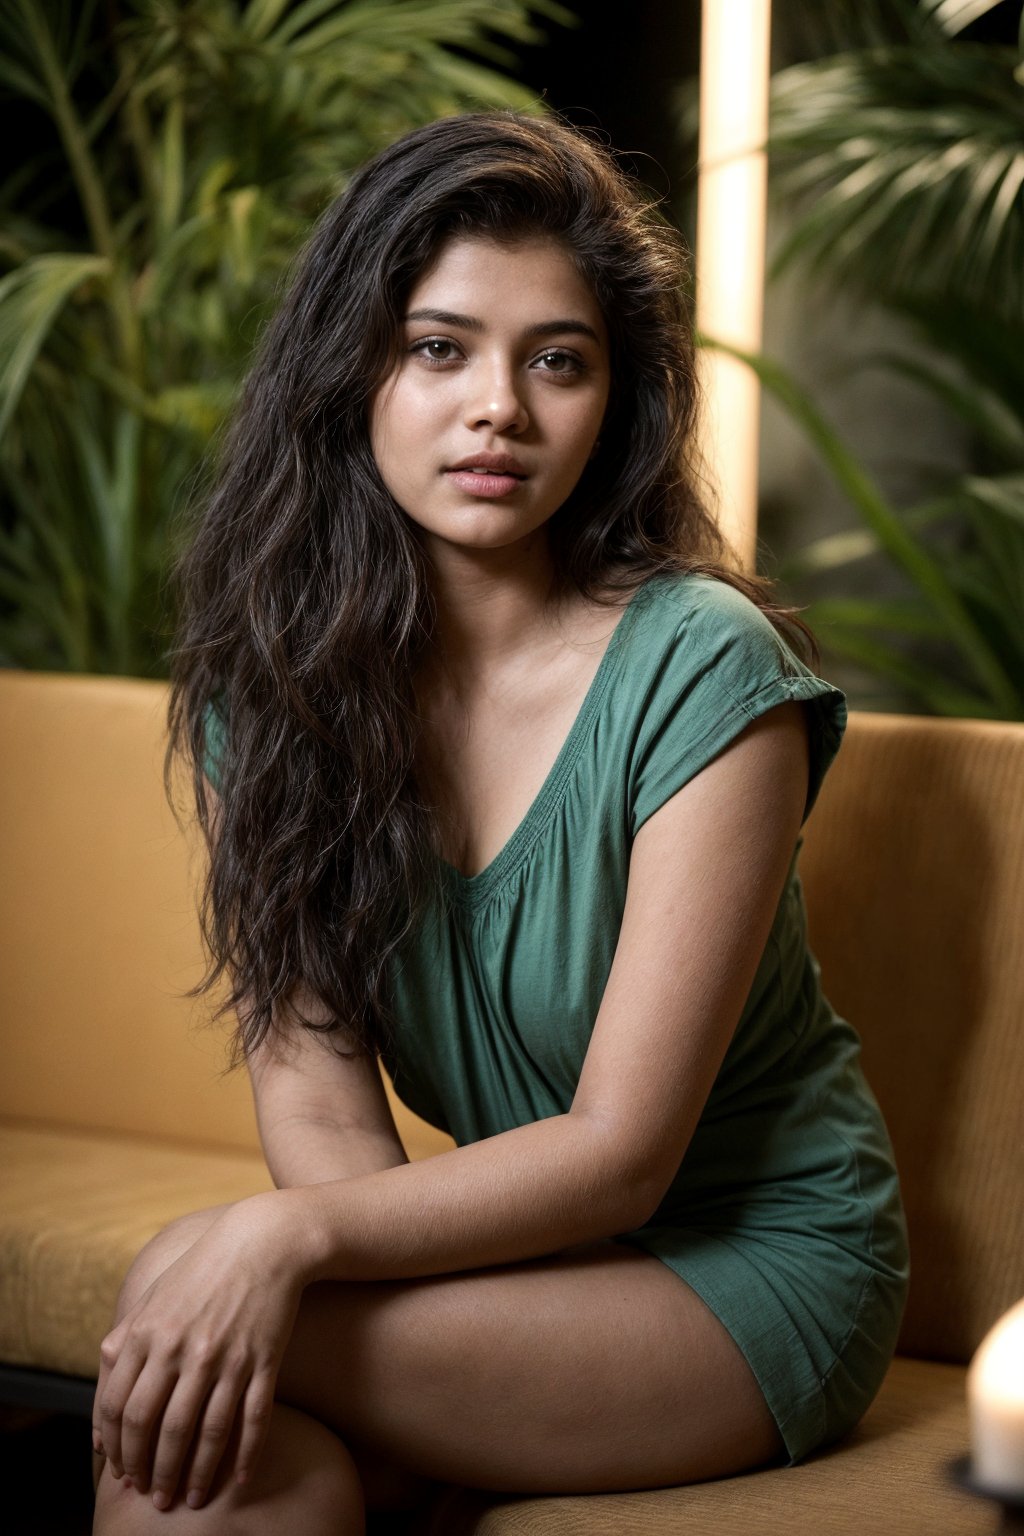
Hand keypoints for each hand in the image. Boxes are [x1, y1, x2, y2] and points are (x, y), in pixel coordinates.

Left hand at [93, 1193, 303, 1509]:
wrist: (264, 1241)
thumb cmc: (203, 1271)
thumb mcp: (154, 1297)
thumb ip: (124, 1344)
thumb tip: (103, 1403)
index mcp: (150, 1333)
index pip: (119, 1408)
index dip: (118, 1447)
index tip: (123, 1472)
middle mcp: (184, 1348)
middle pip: (158, 1426)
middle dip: (152, 1470)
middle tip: (154, 1496)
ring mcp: (226, 1356)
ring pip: (203, 1431)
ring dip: (193, 1473)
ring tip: (189, 1498)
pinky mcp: (263, 1359)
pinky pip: (252, 1418)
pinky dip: (245, 1454)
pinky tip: (238, 1479)